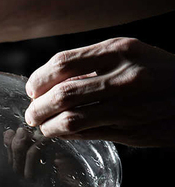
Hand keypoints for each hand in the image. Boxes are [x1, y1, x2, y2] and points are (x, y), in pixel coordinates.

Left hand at [24, 38, 174, 146]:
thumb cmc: (155, 72)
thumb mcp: (127, 54)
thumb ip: (91, 66)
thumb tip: (50, 84)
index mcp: (118, 51)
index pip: (62, 64)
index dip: (39, 80)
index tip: (32, 90)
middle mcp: (122, 78)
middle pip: (61, 95)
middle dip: (38, 108)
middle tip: (31, 114)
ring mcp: (126, 107)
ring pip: (71, 121)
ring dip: (49, 127)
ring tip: (43, 127)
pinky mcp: (129, 131)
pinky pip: (87, 135)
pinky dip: (68, 135)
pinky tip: (62, 133)